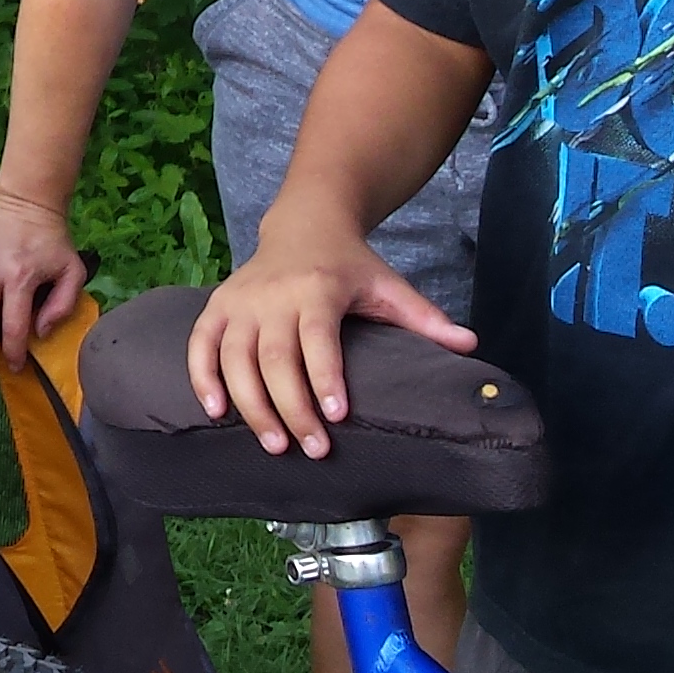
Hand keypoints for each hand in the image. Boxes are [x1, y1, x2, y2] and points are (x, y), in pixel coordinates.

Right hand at [185, 206, 476, 456]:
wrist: (304, 224)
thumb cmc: (352, 266)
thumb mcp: (390, 285)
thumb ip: (427, 318)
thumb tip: (471, 345)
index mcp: (318, 289)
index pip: (317, 338)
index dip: (324, 377)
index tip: (335, 416)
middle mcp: (273, 295)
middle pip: (274, 358)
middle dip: (290, 407)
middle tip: (311, 448)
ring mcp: (240, 301)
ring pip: (234, 358)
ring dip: (250, 405)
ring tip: (273, 445)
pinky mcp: (219, 306)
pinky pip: (201, 345)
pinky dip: (203, 378)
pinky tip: (215, 412)